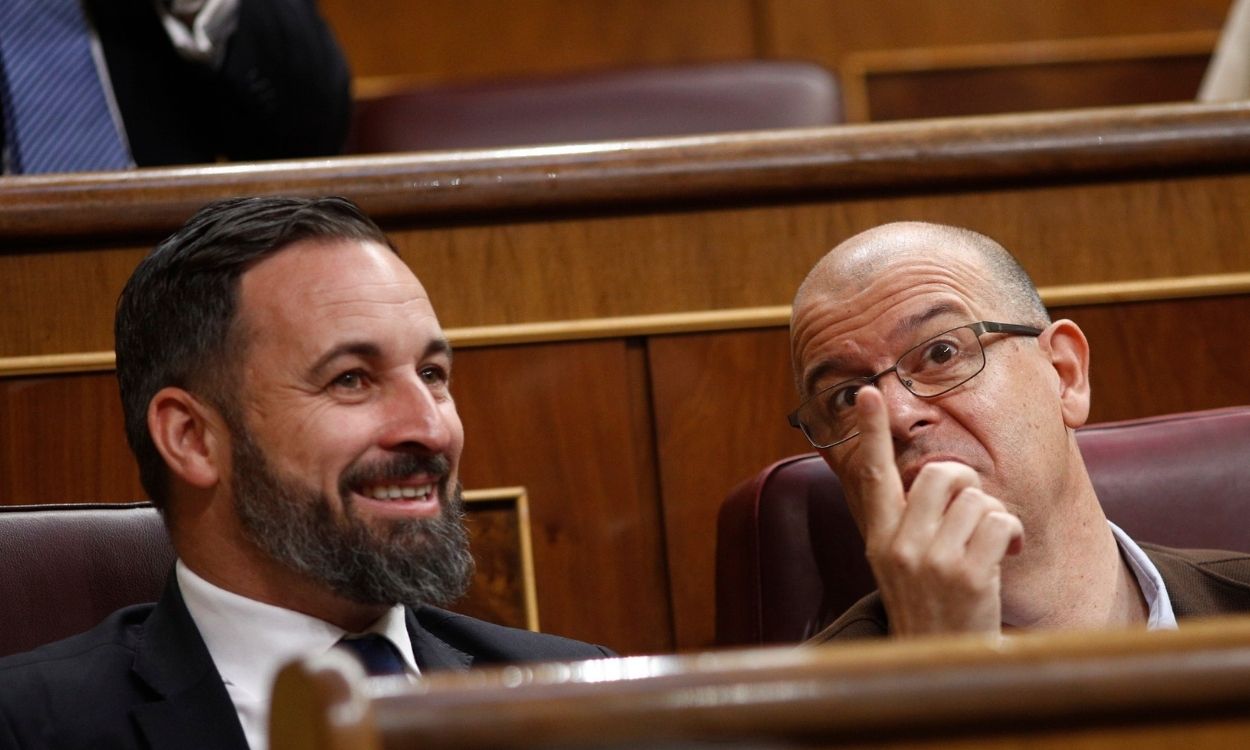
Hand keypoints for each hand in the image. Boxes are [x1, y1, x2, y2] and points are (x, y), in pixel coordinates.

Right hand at [849, 386, 1023, 636]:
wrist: (946, 666)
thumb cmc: (933, 609)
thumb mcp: (902, 565)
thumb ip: (908, 522)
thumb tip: (934, 475)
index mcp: (879, 538)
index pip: (871, 474)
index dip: (870, 431)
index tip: (870, 393)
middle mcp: (898, 546)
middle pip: (940, 474)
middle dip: (968, 487)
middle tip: (972, 516)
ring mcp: (931, 560)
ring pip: (977, 497)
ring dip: (994, 519)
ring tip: (988, 548)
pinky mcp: (967, 574)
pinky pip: (1001, 521)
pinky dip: (1014, 535)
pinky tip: (1006, 558)